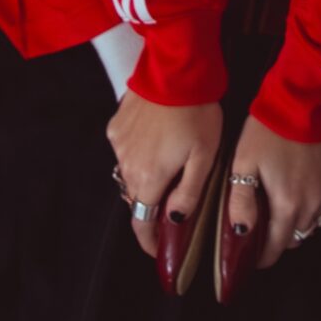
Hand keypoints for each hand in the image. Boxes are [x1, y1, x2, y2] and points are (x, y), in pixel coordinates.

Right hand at [106, 93, 223, 260]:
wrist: (176, 70)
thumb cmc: (197, 113)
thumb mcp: (205, 157)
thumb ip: (188, 194)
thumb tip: (175, 222)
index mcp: (149, 178)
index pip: (142, 223)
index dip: (149, 241)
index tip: (158, 249)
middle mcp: (127, 165)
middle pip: (136, 198)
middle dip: (151, 207)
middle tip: (171, 205)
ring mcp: (119, 145)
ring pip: (129, 174)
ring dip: (145, 178)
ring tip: (167, 169)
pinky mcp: (116, 126)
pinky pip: (124, 151)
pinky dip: (137, 154)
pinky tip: (156, 142)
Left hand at [222, 112, 320, 269]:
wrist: (306, 99)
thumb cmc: (269, 130)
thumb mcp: (244, 164)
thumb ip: (241, 202)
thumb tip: (241, 233)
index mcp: (288, 205)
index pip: (278, 247)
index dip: (264, 256)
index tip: (255, 256)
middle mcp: (315, 203)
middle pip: (298, 234)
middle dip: (282, 236)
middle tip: (267, 224)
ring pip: (316, 217)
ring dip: (301, 217)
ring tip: (286, 204)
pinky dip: (317, 196)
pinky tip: (306, 181)